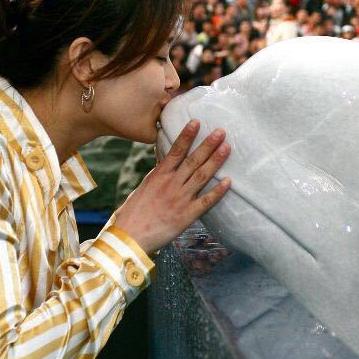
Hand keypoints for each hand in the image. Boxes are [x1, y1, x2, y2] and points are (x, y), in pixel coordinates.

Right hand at [112, 121, 231, 254]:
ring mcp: (180, 199)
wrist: (129, 237)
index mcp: (158, 176)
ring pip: (202, 176)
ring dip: (216, 161)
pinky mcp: (187, 215)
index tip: (196, 121)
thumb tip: (163, 161)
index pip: (175, 150)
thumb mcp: (143, 188)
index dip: (187, 135)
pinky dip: (218, 191)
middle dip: (208, 144)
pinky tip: (228, 181)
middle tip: (221, 131)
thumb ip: (156, 175)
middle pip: (193, 160)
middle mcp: (171, 184)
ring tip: (227, 148)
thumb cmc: (133, 213)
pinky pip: (206, 201)